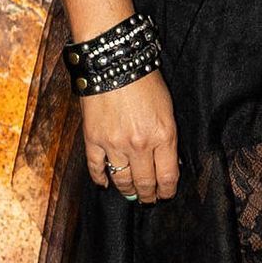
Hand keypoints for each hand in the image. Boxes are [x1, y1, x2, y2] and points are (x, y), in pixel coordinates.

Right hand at [81, 70, 179, 202]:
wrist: (113, 61)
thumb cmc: (144, 80)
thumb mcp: (167, 108)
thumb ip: (167, 137)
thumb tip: (167, 161)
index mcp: (163, 136)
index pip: (168, 176)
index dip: (168, 191)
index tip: (166, 195)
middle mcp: (140, 145)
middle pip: (145, 183)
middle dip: (149, 195)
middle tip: (149, 200)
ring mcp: (114, 144)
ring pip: (122, 179)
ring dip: (127, 190)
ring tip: (131, 194)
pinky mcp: (93, 139)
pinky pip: (96, 168)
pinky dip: (100, 179)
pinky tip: (105, 184)